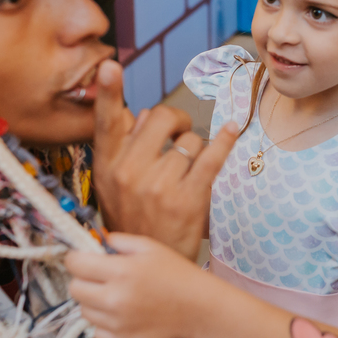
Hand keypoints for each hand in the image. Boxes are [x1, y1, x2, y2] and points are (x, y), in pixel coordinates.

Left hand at [67, 232, 203, 337]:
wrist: (198, 307)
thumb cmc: (175, 272)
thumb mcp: (149, 246)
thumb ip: (118, 241)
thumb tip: (93, 241)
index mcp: (120, 271)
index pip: (75, 264)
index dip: (76, 258)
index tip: (83, 258)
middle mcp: (114, 300)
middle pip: (74, 289)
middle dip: (83, 279)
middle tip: (100, 278)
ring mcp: (116, 325)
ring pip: (84, 311)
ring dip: (93, 302)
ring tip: (115, 296)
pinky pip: (96, 332)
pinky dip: (104, 324)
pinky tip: (122, 315)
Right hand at [91, 60, 236, 258]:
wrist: (147, 271)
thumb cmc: (132, 220)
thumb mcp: (111, 186)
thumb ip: (122, 147)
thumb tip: (139, 114)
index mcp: (107, 166)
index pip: (105, 122)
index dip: (106, 92)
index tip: (109, 66)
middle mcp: (128, 173)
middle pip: (161, 118)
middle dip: (176, 120)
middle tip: (178, 134)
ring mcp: (158, 187)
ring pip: (189, 141)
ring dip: (194, 149)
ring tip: (186, 172)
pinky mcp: (188, 199)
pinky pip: (211, 156)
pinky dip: (224, 140)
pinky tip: (232, 129)